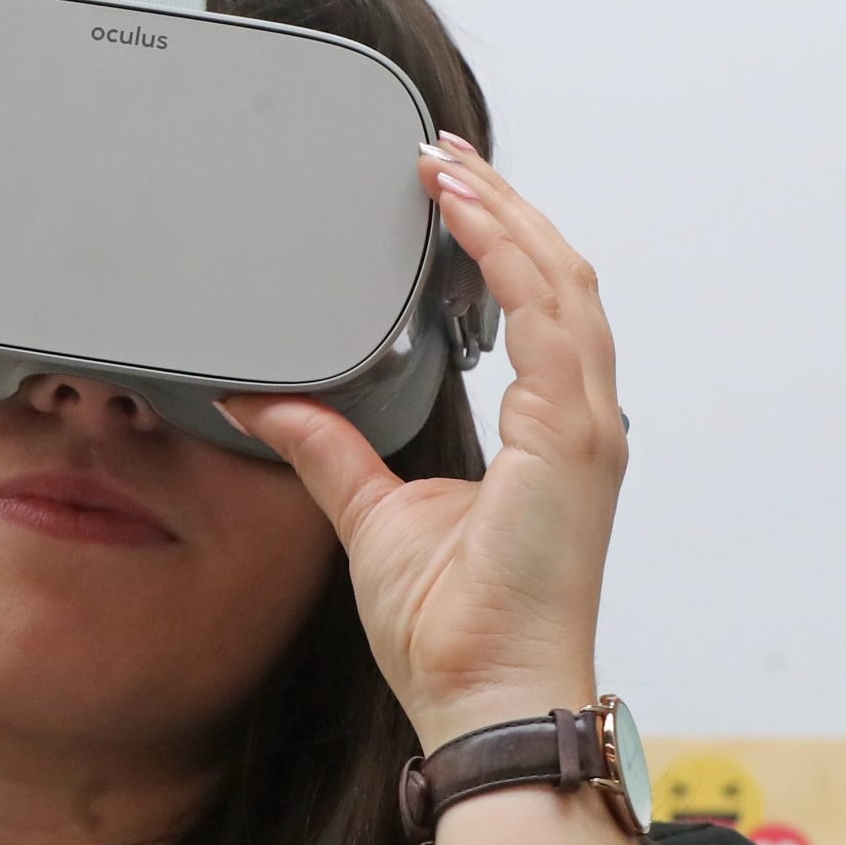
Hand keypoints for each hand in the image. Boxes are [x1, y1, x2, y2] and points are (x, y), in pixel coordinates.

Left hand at [213, 132, 629, 750]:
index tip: (444, 189)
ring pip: (562, 284)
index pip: (534, 306)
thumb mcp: (368, 509)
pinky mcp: (574, 442)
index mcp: (546, 430)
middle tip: (438, 152)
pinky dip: (512, 259)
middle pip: (556, 277)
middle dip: (503, 205)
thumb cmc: (449, 625)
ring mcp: (584, 429)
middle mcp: (577, 420)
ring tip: (446, 167)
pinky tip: (469, 218)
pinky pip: (552, 325)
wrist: (480, 691)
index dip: (497, 240)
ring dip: (506, 216)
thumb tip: (261, 399)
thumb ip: (323, 447)